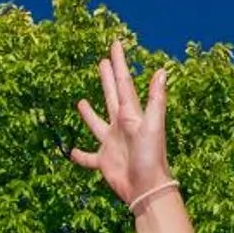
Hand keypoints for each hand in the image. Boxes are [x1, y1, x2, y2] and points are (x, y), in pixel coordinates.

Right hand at [69, 40, 170, 203]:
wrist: (146, 188)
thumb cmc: (151, 156)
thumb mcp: (153, 124)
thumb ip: (155, 98)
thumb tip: (162, 70)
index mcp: (131, 114)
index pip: (124, 83)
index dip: (119, 63)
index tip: (115, 44)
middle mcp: (121, 126)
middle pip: (112, 96)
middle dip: (108, 79)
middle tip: (102, 62)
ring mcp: (111, 143)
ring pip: (97, 123)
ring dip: (89, 113)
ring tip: (81, 101)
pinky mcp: (104, 161)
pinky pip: (88, 157)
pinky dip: (79, 155)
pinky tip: (71, 152)